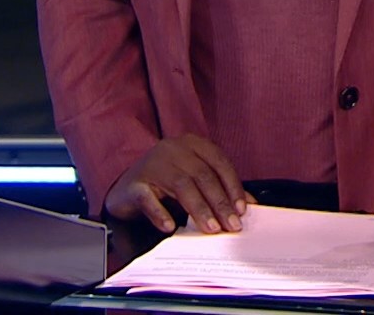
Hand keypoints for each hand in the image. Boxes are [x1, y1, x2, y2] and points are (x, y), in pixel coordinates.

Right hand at [105, 134, 252, 234]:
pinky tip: (170, 226)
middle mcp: (173, 149)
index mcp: (191, 144)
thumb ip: (219, 188)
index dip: (233, 186)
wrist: (126, 188)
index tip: (242, 209)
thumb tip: (247, 205)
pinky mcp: (134, 183)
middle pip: (202, 175)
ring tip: (211, 228)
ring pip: (181, 185)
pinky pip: (149, 198)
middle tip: (231, 225)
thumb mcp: (194, 181)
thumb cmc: (164, 183)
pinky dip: (160, 213)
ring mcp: (152, 164)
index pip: (219, 162)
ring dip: (199, 209)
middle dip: (220, 203)